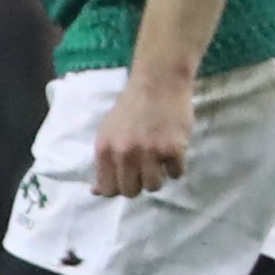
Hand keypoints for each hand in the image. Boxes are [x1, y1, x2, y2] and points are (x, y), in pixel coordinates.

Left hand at [92, 71, 194, 197]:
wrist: (158, 82)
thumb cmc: (131, 107)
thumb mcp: (108, 132)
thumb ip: (104, 160)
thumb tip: (97, 191)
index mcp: (105, 149)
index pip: (108, 189)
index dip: (117, 189)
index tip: (125, 181)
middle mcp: (125, 154)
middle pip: (131, 191)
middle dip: (138, 184)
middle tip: (145, 169)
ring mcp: (150, 153)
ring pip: (154, 186)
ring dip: (158, 177)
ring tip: (159, 161)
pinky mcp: (174, 150)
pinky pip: (176, 174)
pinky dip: (176, 167)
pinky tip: (173, 152)